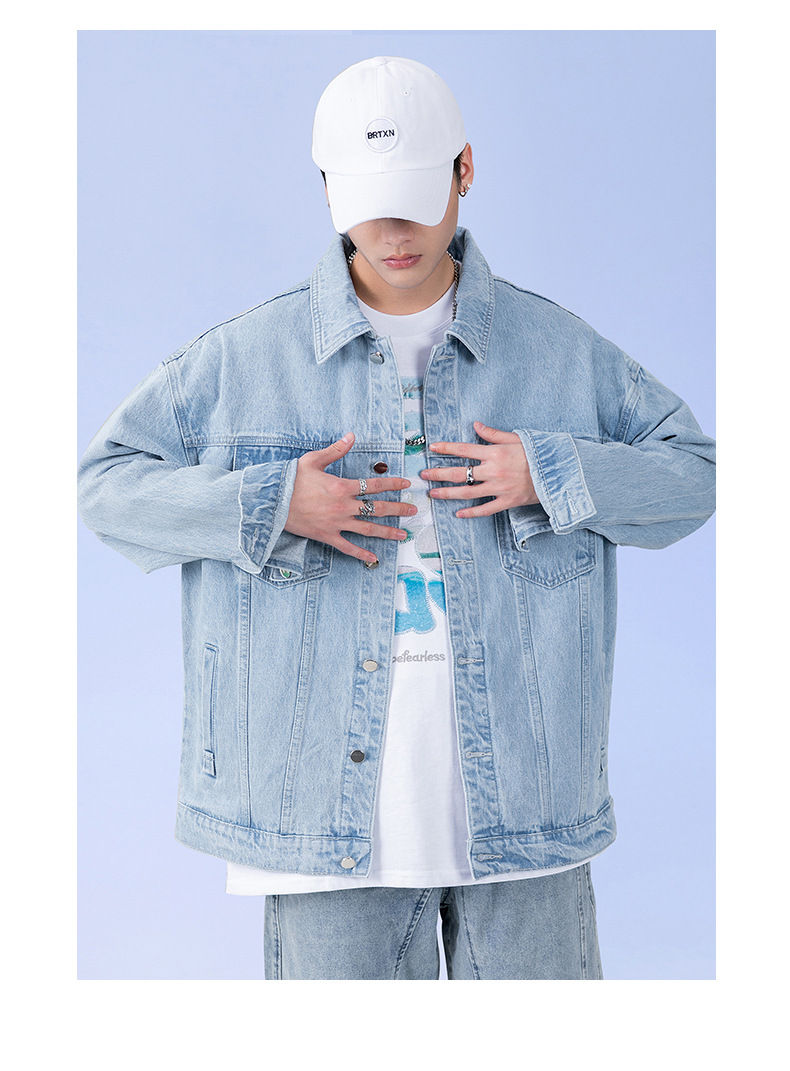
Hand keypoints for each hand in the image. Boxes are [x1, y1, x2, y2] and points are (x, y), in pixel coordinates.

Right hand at [284, 432, 415, 563]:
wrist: (271, 501)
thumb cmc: (291, 480)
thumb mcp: (313, 460)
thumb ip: (335, 450)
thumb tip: (351, 436)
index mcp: (342, 486)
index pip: (374, 485)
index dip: (393, 484)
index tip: (406, 484)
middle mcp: (343, 506)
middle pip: (377, 508)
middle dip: (398, 508)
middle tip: (413, 510)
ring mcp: (337, 523)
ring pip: (368, 529)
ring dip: (388, 531)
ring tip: (404, 534)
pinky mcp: (327, 536)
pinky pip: (348, 547)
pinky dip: (361, 554)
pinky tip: (374, 558)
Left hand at [421, 422, 538, 517]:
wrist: (559, 473)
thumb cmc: (538, 454)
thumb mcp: (517, 438)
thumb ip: (494, 434)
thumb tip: (476, 426)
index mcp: (494, 453)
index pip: (464, 450)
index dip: (446, 448)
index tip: (432, 448)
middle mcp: (493, 471)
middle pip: (460, 473)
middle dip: (439, 473)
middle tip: (424, 475)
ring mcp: (499, 488)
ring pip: (467, 493)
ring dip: (448, 493)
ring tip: (433, 494)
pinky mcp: (507, 502)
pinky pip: (485, 509)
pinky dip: (471, 512)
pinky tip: (458, 514)